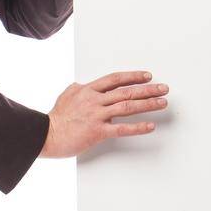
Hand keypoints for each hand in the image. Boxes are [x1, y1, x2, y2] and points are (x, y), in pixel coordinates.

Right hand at [40, 71, 168, 158]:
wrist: (46, 134)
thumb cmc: (55, 118)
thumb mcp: (66, 95)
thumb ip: (77, 89)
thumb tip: (81, 84)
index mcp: (88, 90)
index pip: (115, 79)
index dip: (133, 77)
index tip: (147, 76)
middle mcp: (95, 100)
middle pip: (126, 91)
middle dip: (148, 89)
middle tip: (164, 88)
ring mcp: (97, 115)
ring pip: (127, 107)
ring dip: (148, 104)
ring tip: (162, 103)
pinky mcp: (97, 132)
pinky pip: (122, 129)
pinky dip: (137, 127)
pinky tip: (150, 126)